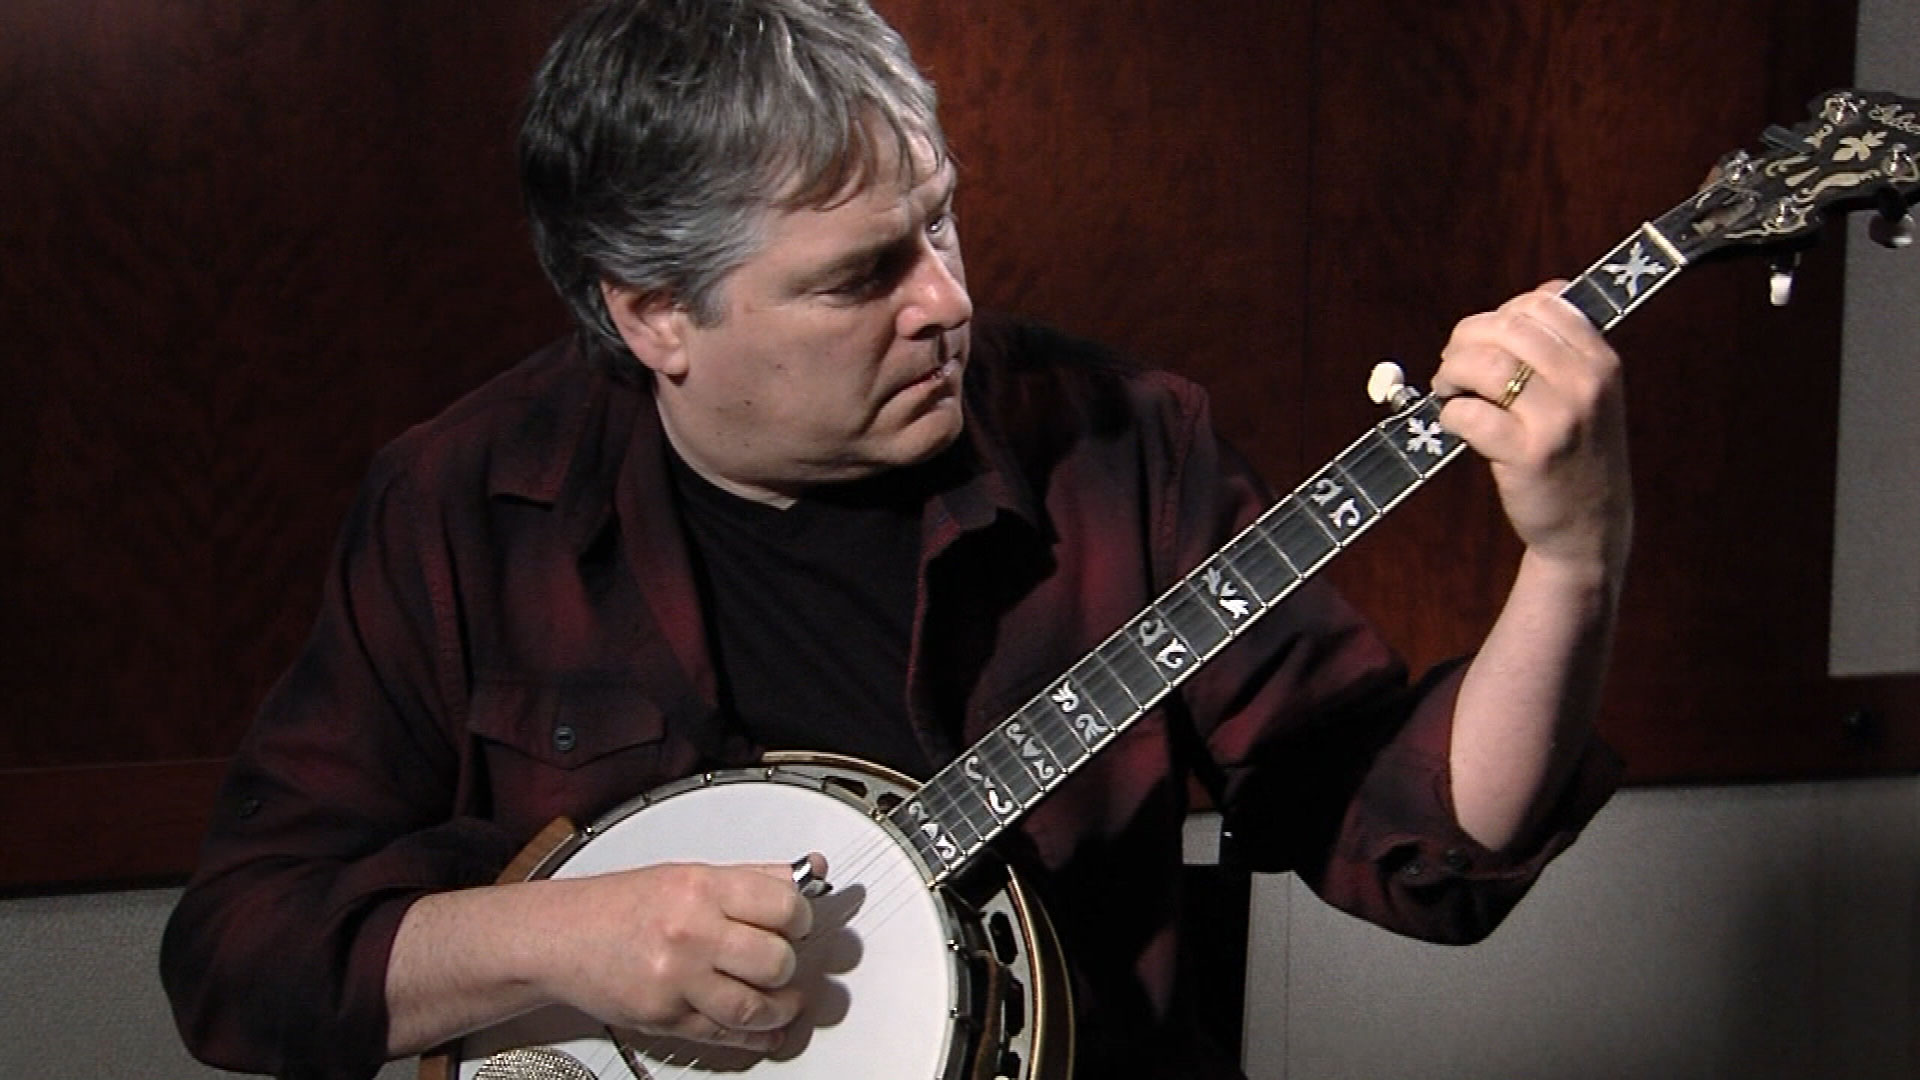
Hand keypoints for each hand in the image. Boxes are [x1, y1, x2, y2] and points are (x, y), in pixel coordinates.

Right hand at [541, 854, 823, 1052]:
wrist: (560, 937)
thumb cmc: (619, 905)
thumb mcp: (686, 875)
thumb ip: (750, 878)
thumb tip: (807, 873)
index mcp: (701, 888)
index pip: (783, 905)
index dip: (802, 917)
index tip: (800, 922)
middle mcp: (691, 932)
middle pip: (775, 959)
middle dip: (789, 963)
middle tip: (786, 960)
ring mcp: (677, 979)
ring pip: (755, 1006)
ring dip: (781, 1007)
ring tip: (786, 999)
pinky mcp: (665, 1018)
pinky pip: (724, 1035)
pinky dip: (755, 1036)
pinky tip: (767, 1028)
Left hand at [1432, 283, 1632, 575]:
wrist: (1590, 528)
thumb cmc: (1577, 453)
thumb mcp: (1589, 395)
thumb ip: (1562, 350)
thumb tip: (1522, 304)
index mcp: (1602, 360)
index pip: (1541, 303)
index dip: (1497, 317)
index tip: (1484, 343)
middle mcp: (1586, 383)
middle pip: (1505, 327)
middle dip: (1464, 342)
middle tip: (1453, 369)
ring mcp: (1559, 419)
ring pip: (1483, 364)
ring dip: (1450, 375)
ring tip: (1449, 393)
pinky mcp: (1529, 455)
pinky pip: (1468, 414)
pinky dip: (1449, 416)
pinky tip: (1456, 426)